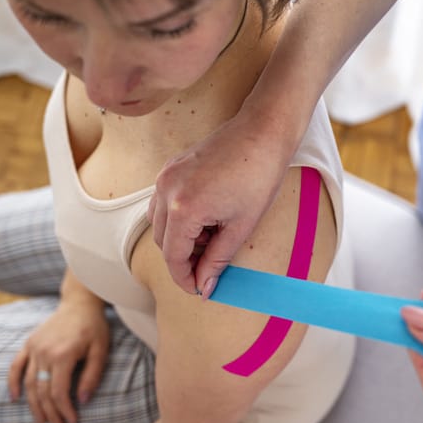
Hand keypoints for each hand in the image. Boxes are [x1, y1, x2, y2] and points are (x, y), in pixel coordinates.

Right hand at [8, 301, 109, 422]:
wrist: (79, 303)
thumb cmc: (94, 327)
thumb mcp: (101, 350)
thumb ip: (92, 376)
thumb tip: (82, 400)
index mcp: (63, 355)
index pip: (59, 391)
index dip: (65, 409)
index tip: (72, 422)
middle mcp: (44, 352)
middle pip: (42, 390)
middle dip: (50, 412)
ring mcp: (33, 348)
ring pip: (28, 382)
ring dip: (33, 404)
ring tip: (41, 420)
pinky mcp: (29, 344)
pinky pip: (16, 366)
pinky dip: (13, 382)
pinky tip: (15, 398)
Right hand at [148, 108, 290, 297]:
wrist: (262, 132)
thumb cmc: (259, 177)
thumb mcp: (241, 227)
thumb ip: (218, 260)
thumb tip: (204, 287)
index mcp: (182, 209)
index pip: (172, 256)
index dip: (185, 278)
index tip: (199, 290)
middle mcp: (166, 191)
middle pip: (162, 241)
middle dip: (184, 259)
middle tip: (211, 267)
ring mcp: (165, 176)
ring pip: (159, 223)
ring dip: (181, 239)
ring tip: (214, 238)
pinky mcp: (171, 168)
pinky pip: (163, 203)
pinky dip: (179, 218)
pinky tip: (208, 218)